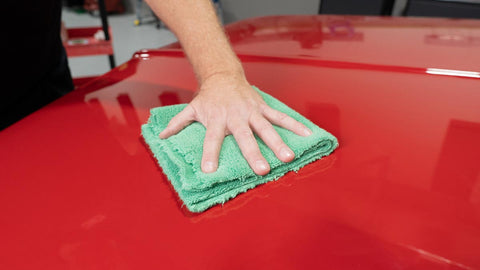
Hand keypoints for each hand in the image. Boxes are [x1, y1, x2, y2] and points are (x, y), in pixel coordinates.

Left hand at [159, 72, 311, 174]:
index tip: (210, 170)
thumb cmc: (207, 97)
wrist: (223, 75)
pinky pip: (280, 116)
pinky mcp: (263, 107)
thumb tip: (160, 136)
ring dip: (278, 142)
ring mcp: (251, 111)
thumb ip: (177, 123)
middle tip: (261, 170)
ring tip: (288, 158)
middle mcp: (235, 116)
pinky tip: (308, 134)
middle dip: (253, 153)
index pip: (211, 138)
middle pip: (244, 136)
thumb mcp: (191, 108)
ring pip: (266, 128)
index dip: (210, 153)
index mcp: (216, 118)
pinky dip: (294, 125)